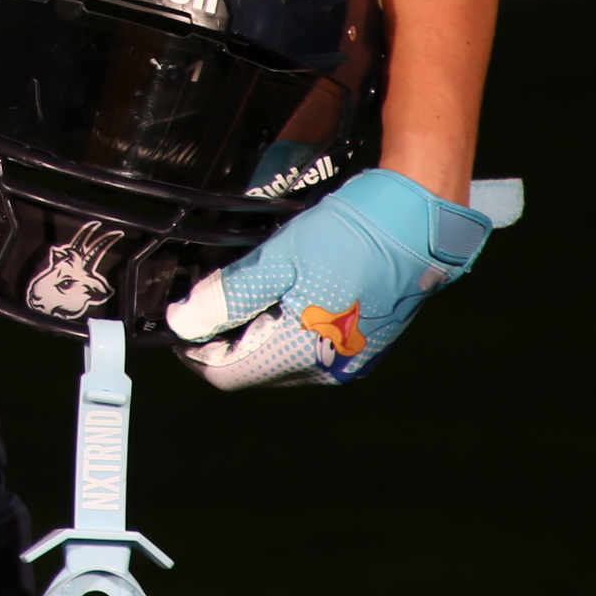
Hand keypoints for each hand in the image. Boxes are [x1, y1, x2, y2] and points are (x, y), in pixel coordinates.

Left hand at [167, 169, 520, 388]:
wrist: (418, 222)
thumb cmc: (350, 236)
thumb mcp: (277, 259)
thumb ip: (228, 296)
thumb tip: (183, 324)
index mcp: (303, 355)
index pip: (227, 373)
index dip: (195, 347)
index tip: (178, 316)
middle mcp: (327, 369)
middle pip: (252, 368)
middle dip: (222, 336)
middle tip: (206, 294)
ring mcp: (349, 359)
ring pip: (278, 357)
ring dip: (252, 330)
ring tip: (240, 286)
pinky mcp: (363, 343)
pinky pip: (306, 346)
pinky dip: (282, 325)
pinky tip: (277, 289)